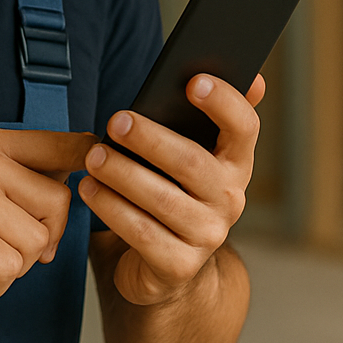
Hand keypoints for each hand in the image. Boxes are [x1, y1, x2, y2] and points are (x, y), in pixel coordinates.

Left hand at [79, 73, 264, 305]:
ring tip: (94, 156)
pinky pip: (140, 233)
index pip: (244, 127)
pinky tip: (89, 190)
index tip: (193, 81)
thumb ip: (211, 118)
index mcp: (236, 163)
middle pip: (192, 162)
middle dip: (151, 139)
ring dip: (123, 174)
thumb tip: (254, 77)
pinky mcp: (178, 265)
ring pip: (162, 199)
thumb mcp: (192, 155)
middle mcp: (230, 199)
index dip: (224, 102)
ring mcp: (207, 235)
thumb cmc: (173, 192)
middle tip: (116, 121)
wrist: (169, 266)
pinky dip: (111, 208)